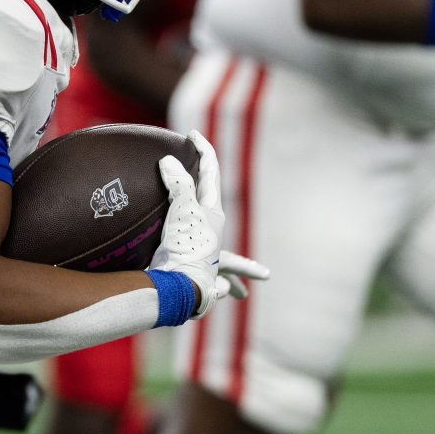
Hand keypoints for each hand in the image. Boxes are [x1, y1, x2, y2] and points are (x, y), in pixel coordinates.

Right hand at [147, 135, 267, 317]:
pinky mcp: (191, 282)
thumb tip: (168, 160)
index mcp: (213, 219)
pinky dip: (213, 294)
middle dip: (246, 265)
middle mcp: (214, 244)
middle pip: (233, 253)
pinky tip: (217, 299)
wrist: (178, 283)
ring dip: (233, 286)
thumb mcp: (182, 209)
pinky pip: (206, 291)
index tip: (194, 134)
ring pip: (223, 277)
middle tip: (266, 275)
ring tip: (242, 296)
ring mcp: (205, 267)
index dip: (203, 151)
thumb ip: (177, 184)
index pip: (210, 177)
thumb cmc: (185, 245)